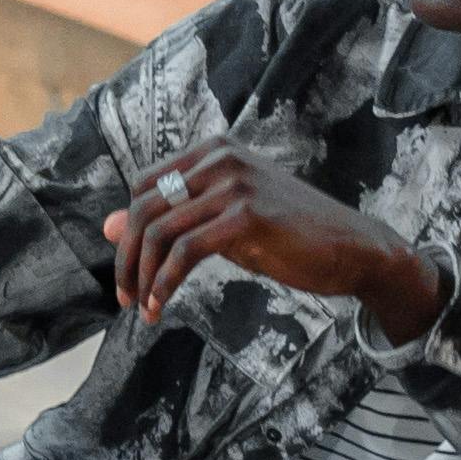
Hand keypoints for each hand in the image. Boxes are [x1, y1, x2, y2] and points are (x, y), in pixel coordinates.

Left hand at [102, 141, 434, 338]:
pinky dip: (165, 283)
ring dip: (143, 276)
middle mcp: (220, 158)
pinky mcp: (247, 216)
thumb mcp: (223, 223)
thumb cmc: (289, 236)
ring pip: (160, 231)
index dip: (127, 230)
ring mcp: (234, 184)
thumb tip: (107, 226)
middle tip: (124, 297)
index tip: (128, 271)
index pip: (144, 185)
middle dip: (128, 257)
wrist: (353, 249)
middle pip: (144, 208)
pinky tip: (160, 305)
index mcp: (214, 151)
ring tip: (142, 307)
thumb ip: (172, 220)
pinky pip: (185, 251)